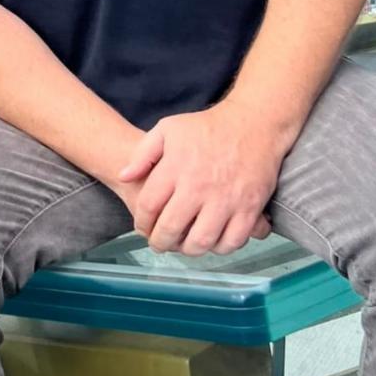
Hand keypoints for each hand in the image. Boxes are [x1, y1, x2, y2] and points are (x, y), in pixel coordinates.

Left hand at [117, 106, 280, 256]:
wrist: (252, 124)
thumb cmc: (206, 128)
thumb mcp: (167, 130)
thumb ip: (142, 155)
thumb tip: (123, 177)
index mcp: (176, 168)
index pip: (149, 205)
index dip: (142, 222)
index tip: (142, 227)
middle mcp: (198, 187)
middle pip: (171, 228)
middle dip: (160, 242)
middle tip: (158, 244)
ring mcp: (225, 199)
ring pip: (201, 240)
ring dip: (188, 250)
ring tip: (183, 246)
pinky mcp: (250, 208)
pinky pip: (233, 241)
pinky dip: (220, 248)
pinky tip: (212, 242)